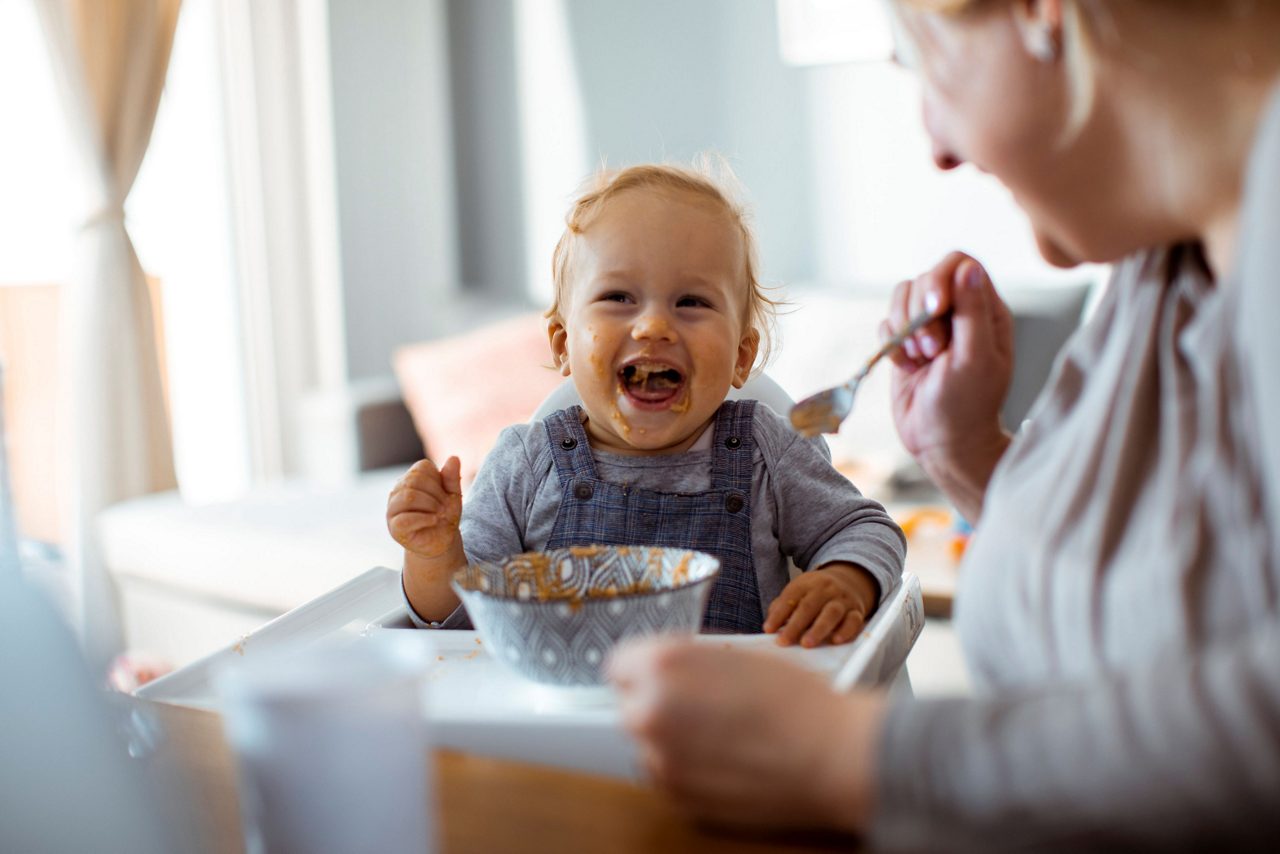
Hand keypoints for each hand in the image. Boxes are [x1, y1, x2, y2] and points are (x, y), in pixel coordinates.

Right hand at [386, 456, 463, 558]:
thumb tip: (454, 458)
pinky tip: (433, 521)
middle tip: (444, 507)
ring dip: (430, 505)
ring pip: (408, 496)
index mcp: (410, 480)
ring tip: (439, 515)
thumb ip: (452, 478)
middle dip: (435, 494)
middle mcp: (398, 492)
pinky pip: (404, 518)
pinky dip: (424, 519)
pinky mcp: (394, 528)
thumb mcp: (453, 495)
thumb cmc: (445, 515)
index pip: (421, 467)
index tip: (444, 494)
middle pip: (413, 480)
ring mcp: (393, 510)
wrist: (442, 541)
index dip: (438, 479)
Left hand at [609, 639, 886, 833]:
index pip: (620, 664)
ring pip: (649, 742)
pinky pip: (668, 775)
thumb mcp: (734, 655)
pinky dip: (687, 768)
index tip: (659, 675)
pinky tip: (726, 759)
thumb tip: (663, 671)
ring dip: (672, 738)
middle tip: (701, 704)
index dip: (644, 668)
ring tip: (722, 734)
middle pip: (630, 704)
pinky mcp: (677, 797)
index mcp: (662, 666)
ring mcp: (661, 760)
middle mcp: (650, 712)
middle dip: (658, 702)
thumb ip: (686, 662)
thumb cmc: (796, 700)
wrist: (833, 755)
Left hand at [763, 563, 877, 646]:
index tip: (768, 630)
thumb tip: (771, 626)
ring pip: (831, 612)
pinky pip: (853, 621)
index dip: (778, 614)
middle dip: (796, 625)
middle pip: (809, 606)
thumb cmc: (817, 592)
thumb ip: (783, 606)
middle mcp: (826, 589)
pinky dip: (845, 631)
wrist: (851, 579)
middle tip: (784, 641)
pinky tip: (835, 641)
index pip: (790, 597)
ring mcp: (843, 599)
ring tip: (807, 643)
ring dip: (818, 629)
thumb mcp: (799, 591)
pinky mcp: (857, 611)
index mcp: (807, 583)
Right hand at [885, 252, 1012, 467]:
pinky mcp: (905, 344)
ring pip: (902, 296)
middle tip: (931, 350)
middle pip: (926, 277)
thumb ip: (973, 312)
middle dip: (919, 312)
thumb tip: (968, 268)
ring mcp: (930, 327)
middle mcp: (958, 313)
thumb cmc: (967, 407)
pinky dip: (891, 345)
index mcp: (986, 311)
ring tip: (919, 359)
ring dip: (903, 327)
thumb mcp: (975, 359)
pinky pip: (886, 323)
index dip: (941, 278)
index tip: (935, 307)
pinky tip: (908, 368)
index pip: (961, 264)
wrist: (941, 444)